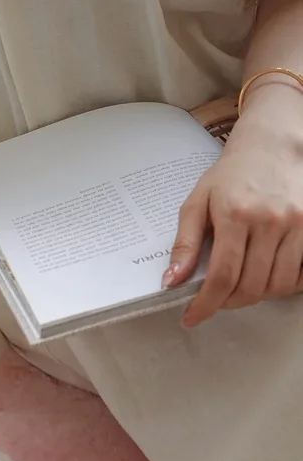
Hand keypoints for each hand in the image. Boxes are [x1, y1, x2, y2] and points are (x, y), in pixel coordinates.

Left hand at [163, 126, 302, 326]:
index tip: (193, 317)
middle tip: (217, 299)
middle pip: (250, 287)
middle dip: (228, 302)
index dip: (206, 305)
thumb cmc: (234, 173)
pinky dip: (285, 285)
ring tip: (241, 285)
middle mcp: (270, 220)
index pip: (221, 276)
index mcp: (235, 213)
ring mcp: (298, 223)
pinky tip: (268, 275)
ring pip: (278, 286)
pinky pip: (302, 275)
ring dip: (256, 295)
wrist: (275, 143)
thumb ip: (184, 243)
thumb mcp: (198, 201)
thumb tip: (171, 281)